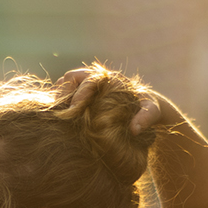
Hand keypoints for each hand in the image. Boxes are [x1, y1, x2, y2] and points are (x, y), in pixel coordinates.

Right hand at [52, 68, 176, 133]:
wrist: (145, 105)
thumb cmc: (148, 107)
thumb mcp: (152, 111)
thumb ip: (146, 117)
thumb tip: (134, 130)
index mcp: (111, 79)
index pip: (88, 80)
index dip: (78, 95)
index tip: (73, 111)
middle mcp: (97, 78)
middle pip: (71, 77)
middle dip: (63, 94)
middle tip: (59, 113)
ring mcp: (89, 84)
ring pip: (66, 84)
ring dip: (59, 97)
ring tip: (55, 114)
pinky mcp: (83, 93)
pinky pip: (66, 93)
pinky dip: (60, 102)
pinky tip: (59, 117)